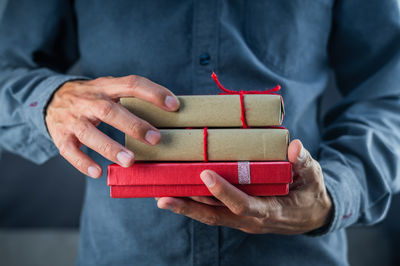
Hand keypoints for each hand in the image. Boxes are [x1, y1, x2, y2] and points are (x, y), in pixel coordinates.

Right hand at [45, 75, 178, 177]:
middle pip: (109, 111)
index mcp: (105, 86)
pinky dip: (83, 162)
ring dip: (110, 148)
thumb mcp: (109, 88)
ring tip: (130, 161)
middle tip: (156, 139)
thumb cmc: (92, 97)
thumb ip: (132, 96)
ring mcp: (73, 119)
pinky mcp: (61, 136)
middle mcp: (88, 101)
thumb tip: (170, 110)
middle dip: (133, 125)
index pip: (131, 84)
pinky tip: (97, 173)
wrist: (51, 98)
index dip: (153, 93)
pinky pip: (70, 151)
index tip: (174, 106)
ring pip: (89, 133)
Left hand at [157, 139, 332, 234]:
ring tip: (161, 196)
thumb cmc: (310, 193)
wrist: (311, 215)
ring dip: (185, 207)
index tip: (205, 174)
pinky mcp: (237, 216)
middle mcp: (251, 220)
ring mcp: (242, 220)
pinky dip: (194, 205)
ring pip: (210, 216)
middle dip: (189, 208)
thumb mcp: (313, 177)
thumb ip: (303, 162)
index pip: (242, 204)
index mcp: (270, 211)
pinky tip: (177, 195)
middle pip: (216, 216)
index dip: (223, 191)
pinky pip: (213, 212)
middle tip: (163, 197)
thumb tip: (294, 146)